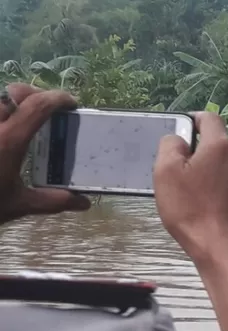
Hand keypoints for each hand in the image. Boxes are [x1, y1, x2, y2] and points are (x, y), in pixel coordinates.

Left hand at [0, 83, 89, 224]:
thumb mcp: (18, 205)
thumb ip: (52, 201)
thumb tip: (84, 203)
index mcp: (9, 140)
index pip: (38, 106)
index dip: (58, 99)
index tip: (71, 104)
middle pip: (13, 93)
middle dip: (33, 94)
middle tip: (46, 109)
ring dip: (10, 103)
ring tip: (20, 119)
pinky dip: (0, 116)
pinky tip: (2, 132)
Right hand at [153, 112, 227, 261]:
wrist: (222, 249)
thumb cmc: (191, 211)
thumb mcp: (166, 173)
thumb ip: (171, 146)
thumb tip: (179, 140)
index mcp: (222, 146)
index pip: (210, 118)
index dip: (194, 121)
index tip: (185, 131)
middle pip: (221, 147)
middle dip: (204, 156)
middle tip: (186, 176)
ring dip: (218, 177)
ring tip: (201, 198)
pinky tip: (216, 211)